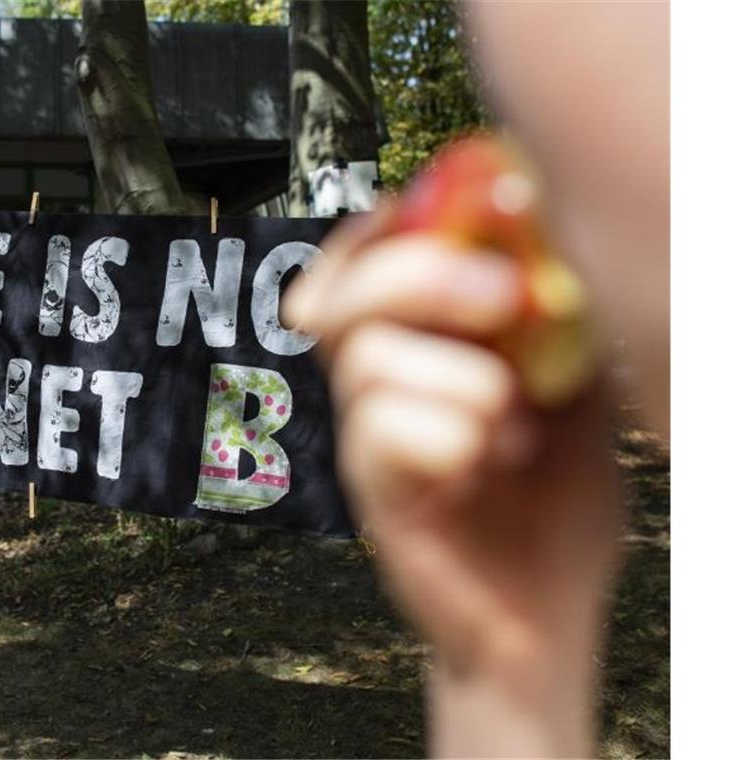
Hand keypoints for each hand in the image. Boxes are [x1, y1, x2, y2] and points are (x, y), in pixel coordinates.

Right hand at [284, 215, 623, 756]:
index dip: (374, 232)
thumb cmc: (554, 498)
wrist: (544, 614)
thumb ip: (555, 314)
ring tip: (514, 424)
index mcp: (415, 352)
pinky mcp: (374, 495)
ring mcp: (368, 443)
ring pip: (369, 365)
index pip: (355, 270)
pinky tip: (490, 463)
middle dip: (419, 277)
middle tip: (501, 295)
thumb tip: (547, 218)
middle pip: (344, 301)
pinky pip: (384, 436)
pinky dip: (450, 437)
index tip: (424, 209)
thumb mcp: (574, 386)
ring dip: (463, 380)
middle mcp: (376, 390)